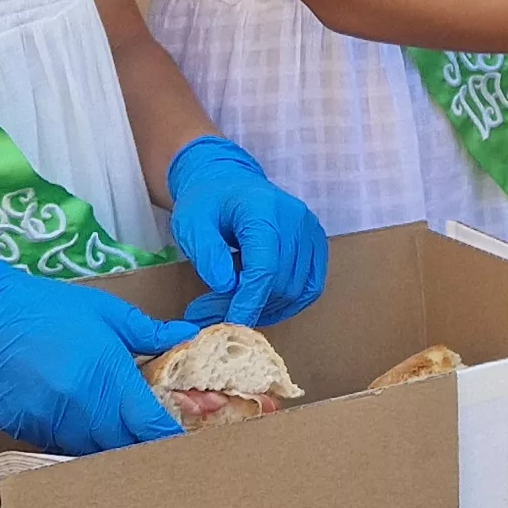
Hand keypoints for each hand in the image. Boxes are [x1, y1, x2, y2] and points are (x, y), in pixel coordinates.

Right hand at [0, 263, 197, 454]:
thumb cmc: (46, 307)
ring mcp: (47, 419)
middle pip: (120, 444)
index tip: (180, 443)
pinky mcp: (21, 429)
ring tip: (116, 438)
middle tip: (150, 442)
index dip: (166, 436)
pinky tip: (76, 427)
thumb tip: (187, 335)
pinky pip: (55, 445)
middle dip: (138, 446)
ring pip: (88, 450)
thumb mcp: (104, 309)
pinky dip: (71, 440)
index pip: (146, 422)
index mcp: (105, 372)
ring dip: (105, 447)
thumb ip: (148, 330)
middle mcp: (79, 403)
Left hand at [165, 136, 328, 327]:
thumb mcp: (190, 223)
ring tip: (232, 308)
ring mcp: (311, 231)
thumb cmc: (207, 202)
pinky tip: (261, 305)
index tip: (230, 325)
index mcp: (264, 209)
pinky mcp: (317, 244)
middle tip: (209, 315)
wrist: (228, 182)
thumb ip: (206, 252)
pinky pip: (310, 287)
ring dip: (265, 308)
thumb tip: (226, 286)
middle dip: (248, 307)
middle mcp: (296, 219)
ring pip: (297, 290)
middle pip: (281, 282)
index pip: (265, 267)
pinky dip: (286, 303)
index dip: (249, 301)